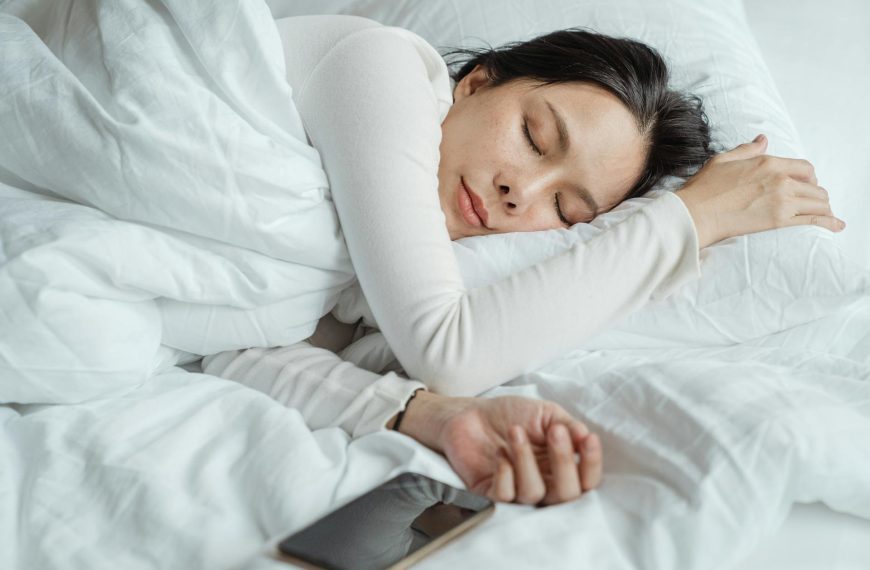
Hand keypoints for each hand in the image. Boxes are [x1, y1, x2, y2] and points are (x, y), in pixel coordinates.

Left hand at [394, 391, 602, 504]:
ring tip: (515, 431)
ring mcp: (517, 491)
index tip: (587, 439)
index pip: (586, 480)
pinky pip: (505, 497)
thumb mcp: (546, 413)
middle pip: (566, 494)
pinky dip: (505, 474)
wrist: (470, 413)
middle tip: (554, 432)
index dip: (592, 464)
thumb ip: (568, 426)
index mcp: (560, 467)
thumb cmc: (510, 414)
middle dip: (564, 462)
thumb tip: (585, 436)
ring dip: (527, 460)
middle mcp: (543, 484)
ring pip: (534, 493)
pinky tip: (500, 453)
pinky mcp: (491, 493)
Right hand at [674, 134, 844, 247]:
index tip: (807, 185)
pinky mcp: (779, 220)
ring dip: (823, 209)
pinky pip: (814, 220)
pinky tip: (837, 226)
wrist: (696, 214)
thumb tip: (762, 140)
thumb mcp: (723, 160)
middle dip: (816, 195)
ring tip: (824, 215)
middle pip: (815, 186)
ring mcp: (782, 200)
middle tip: (812, 203)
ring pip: (818, 202)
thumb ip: (747, 150)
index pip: (805, 168)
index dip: (809, 177)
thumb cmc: (704, 189)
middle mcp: (780, 179)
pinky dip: (829, 223)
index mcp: (768, 162)